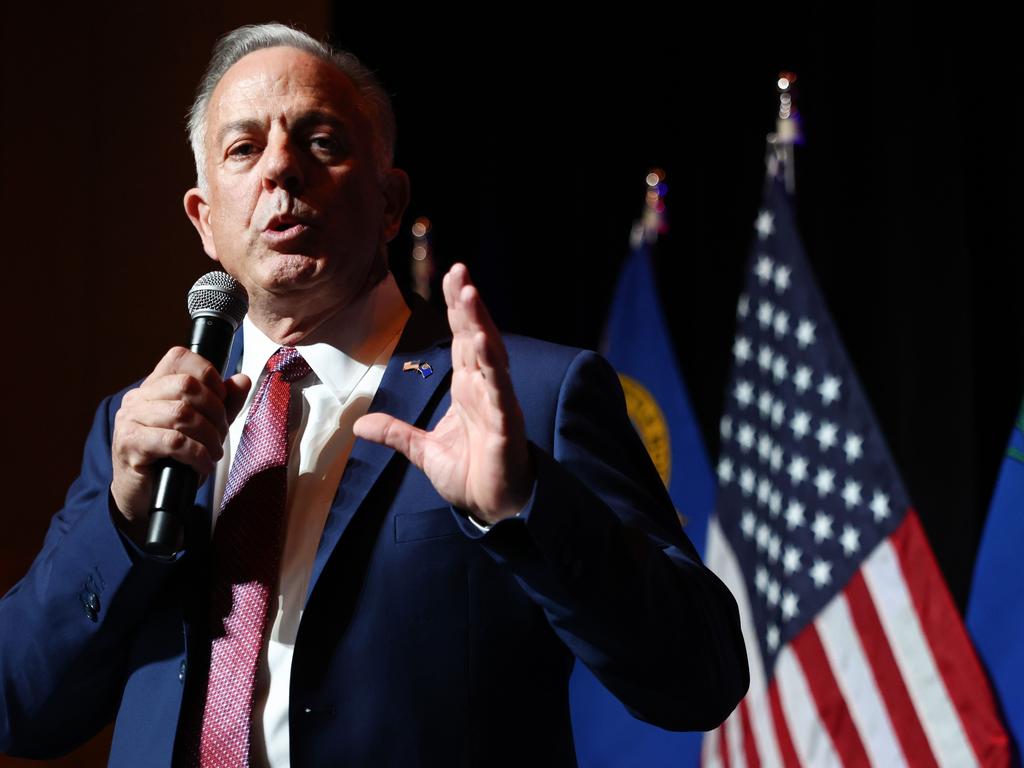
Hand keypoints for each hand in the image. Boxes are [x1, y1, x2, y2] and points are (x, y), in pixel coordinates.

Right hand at [111, 347, 250, 537]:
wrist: (145, 497)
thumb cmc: (173, 459)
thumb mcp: (205, 427)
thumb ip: (224, 403)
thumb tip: (242, 380)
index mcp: (154, 386)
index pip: (180, 357)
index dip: (208, 374)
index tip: (220, 399)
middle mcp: (138, 398)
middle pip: (186, 386)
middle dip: (215, 411)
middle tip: (220, 434)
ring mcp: (130, 420)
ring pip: (182, 414)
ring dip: (209, 436)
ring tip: (213, 452)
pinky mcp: (130, 444)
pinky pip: (174, 441)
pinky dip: (197, 454)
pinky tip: (202, 464)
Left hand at [354, 263, 533, 524]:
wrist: (492, 509)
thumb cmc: (469, 475)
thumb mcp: (422, 452)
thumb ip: (396, 433)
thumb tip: (359, 423)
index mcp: (468, 388)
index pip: (461, 340)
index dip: (456, 309)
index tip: (450, 276)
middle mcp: (484, 388)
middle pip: (476, 337)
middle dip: (467, 304)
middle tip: (459, 270)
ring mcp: (497, 403)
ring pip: (490, 356)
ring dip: (480, 325)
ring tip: (470, 294)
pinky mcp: (506, 425)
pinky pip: (500, 391)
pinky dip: (494, 368)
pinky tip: (486, 345)